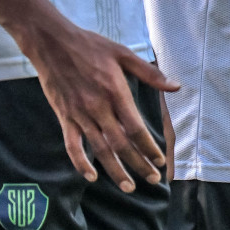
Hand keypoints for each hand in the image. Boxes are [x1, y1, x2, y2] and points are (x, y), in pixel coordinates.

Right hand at [20, 19, 177, 189]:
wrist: (53, 43)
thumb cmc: (91, 46)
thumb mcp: (124, 54)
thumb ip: (150, 73)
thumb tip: (176, 86)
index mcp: (116, 93)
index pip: (136, 128)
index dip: (149, 147)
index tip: (160, 159)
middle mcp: (98, 108)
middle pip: (121, 144)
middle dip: (138, 164)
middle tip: (153, 179)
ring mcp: (79, 115)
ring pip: (100, 149)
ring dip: (115, 170)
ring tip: (129, 186)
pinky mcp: (64, 117)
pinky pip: (72, 145)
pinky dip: (80, 162)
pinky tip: (90, 176)